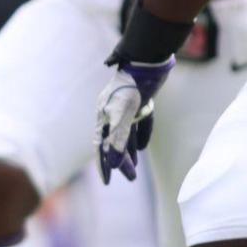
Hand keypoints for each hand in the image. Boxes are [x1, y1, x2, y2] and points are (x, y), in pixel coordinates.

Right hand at [95, 54, 173, 182]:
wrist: (145, 65)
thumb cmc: (130, 89)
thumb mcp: (123, 114)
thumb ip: (118, 138)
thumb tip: (113, 161)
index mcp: (103, 119)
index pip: (101, 147)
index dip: (104, 165)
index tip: (107, 182)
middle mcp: (111, 116)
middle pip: (114, 144)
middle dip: (121, 162)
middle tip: (130, 179)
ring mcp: (125, 110)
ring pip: (125, 136)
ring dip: (128, 152)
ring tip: (134, 168)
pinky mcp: (139, 105)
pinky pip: (137, 126)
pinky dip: (139, 137)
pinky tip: (141, 147)